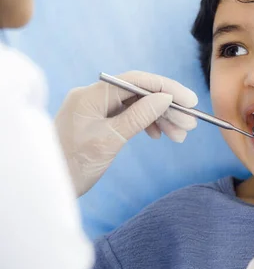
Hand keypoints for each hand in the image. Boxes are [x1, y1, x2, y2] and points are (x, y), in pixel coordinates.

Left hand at [55, 71, 197, 196]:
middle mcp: (94, 96)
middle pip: (139, 93)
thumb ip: (139, 116)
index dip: (166, 88)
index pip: (136, 81)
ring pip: (138, 105)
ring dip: (161, 118)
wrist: (49, 187)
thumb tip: (165, 98)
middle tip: (190, 124)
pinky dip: (147, 124)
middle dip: (167, 107)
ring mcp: (96, 109)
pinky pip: (129, 115)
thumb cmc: (73, 165)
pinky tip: (159, 135)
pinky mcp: (99, 121)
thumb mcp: (110, 140)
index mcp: (91, 95)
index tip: (190, 101)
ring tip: (180, 135)